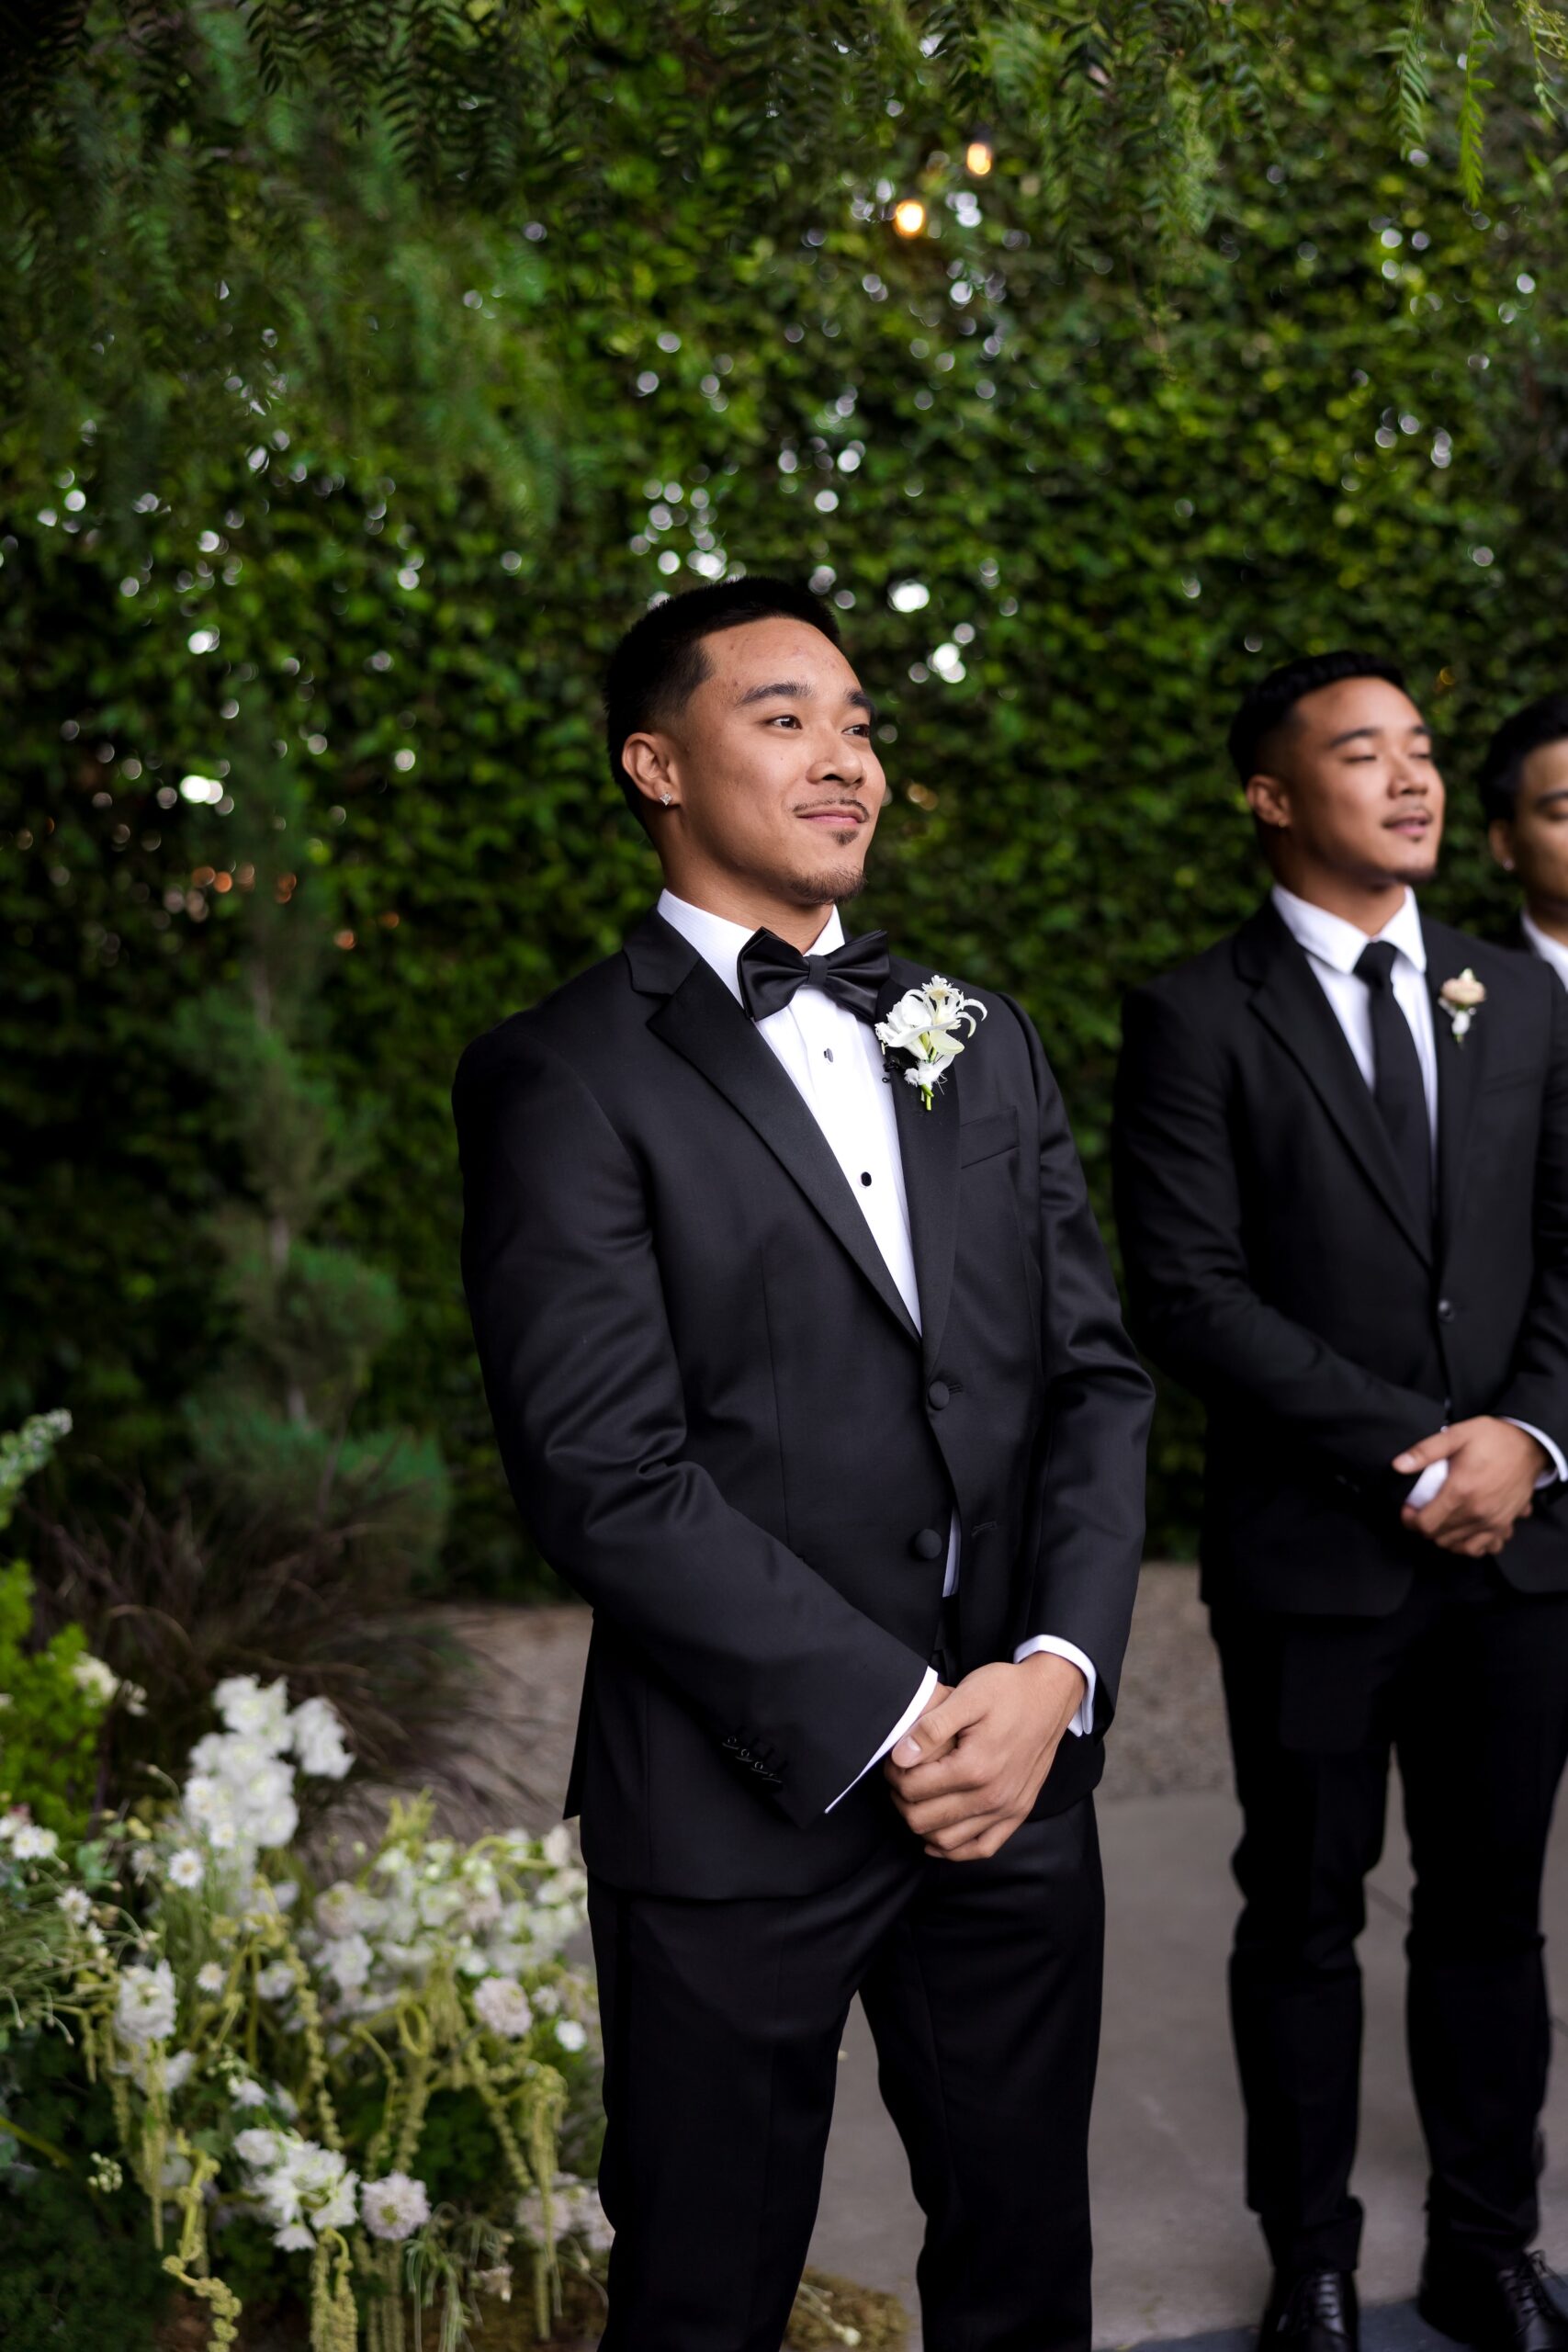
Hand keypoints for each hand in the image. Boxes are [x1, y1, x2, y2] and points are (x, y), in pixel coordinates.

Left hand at [882, 1653, 1086, 1861]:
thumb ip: (930, 1728)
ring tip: (915, 1800)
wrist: (1049, 1696)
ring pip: (947, 1841)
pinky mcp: (1017, 1813)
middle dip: (901, 1801)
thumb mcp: (966, 1696)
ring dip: (922, 1826)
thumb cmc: (1007, 1691)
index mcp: (975, 1767)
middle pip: (924, 1820)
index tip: (893, 1760)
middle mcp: (992, 1796)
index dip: (893, 1774)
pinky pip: (982, 1849)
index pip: (913, 1788)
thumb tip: (900, 1757)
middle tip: (899, 1779)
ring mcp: (1007, 1809)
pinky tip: (937, 1837)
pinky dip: (955, 1849)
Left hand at [1393, 1417, 1547, 1555]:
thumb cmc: (1491, 1438)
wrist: (1528, 1445)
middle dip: (1424, 1527)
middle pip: (1439, 1537)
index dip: (1410, 1520)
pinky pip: (1483, 1548)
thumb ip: (1424, 1452)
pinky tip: (1462, 1531)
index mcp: (1460, 1491)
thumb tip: (1397, 1466)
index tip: (1407, 1510)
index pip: (1425, 1524)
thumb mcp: (1456, 1435)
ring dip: (1444, 1537)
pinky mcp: (1505, 1525)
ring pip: (1458, 1547)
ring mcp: (1493, 1522)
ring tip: (1440, 1521)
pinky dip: (1470, 1545)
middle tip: (1422, 1511)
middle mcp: (1477, 1513)